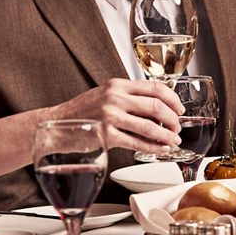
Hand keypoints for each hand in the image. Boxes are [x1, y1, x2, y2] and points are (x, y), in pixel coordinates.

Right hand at [55, 78, 182, 151]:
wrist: (56, 126)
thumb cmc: (81, 113)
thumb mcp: (104, 96)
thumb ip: (127, 98)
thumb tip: (156, 109)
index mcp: (117, 84)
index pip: (154, 87)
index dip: (172, 99)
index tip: (179, 109)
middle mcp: (114, 97)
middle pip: (156, 106)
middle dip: (172, 119)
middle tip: (178, 128)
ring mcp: (110, 116)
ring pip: (149, 126)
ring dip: (166, 135)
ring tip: (173, 141)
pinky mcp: (106, 135)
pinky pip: (137, 142)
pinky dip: (153, 148)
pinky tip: (160, 150)